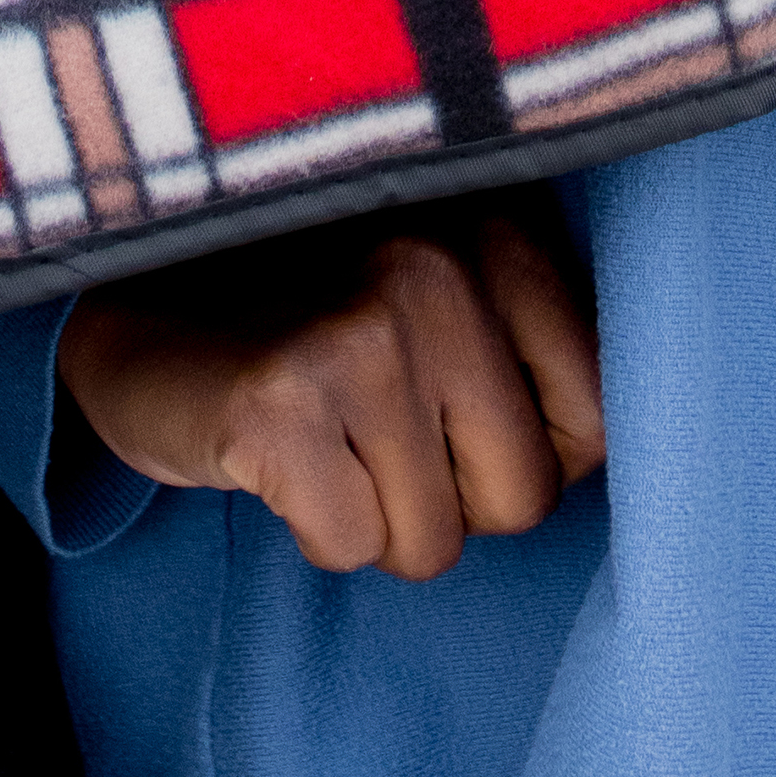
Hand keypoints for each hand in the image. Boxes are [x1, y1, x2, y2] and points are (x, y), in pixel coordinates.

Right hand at [56, 207, 605, 579]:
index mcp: (502, 230)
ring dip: (374, 514)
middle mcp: (441, 265)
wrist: (140, 308)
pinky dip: (310, 526)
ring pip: (433, 540)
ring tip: (326, 433)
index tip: (454, 415)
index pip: (597, 421)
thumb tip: (635, 458)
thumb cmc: (321, 319)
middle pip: (521, 497)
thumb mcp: (447, 296)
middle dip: (449, 499)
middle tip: (376, 429)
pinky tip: (277, 451)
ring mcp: (361, 330)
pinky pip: (351, 546)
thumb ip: (534, 350)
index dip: (526, 456)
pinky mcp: (282, 402)